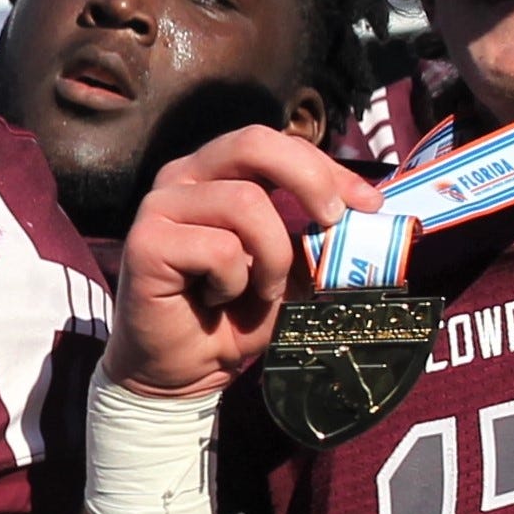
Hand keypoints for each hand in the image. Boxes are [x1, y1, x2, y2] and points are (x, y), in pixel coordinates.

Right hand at [113, 126, 376, 396]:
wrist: (182, 369)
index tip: (367, 204)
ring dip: (271, 258)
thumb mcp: (287, 268)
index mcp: (215, 172)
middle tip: (332, 221)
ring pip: (245, 203)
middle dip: (308, 179)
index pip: (275, 143)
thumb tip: (366, 214)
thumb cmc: (232, 315)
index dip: (326, 168)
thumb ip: (311, 235)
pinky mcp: (146, 242)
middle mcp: (182, 177)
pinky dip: (234, 284)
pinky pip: (220, 249)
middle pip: (254, 143)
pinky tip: (214, 300)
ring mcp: (159, 206)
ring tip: (258, 290)